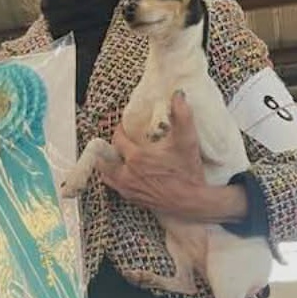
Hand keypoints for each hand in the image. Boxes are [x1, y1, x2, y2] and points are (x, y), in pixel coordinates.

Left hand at [97, 92, 206, 216]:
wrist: (191, 202)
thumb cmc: (188, 173)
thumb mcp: (186, 141)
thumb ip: (182, 115)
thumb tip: (178, 95)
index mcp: (137, 158)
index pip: (117, 139)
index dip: (119, 130)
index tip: (124, 127)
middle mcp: (128, 174)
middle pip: (104, 159)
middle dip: (106, 149)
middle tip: (115, 143)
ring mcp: (128, 188)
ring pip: (107, 175)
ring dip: (108, 165)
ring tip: (116, 158)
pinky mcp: (133, 199)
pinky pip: (115, 187)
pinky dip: (115, 178)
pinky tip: (124, 173)